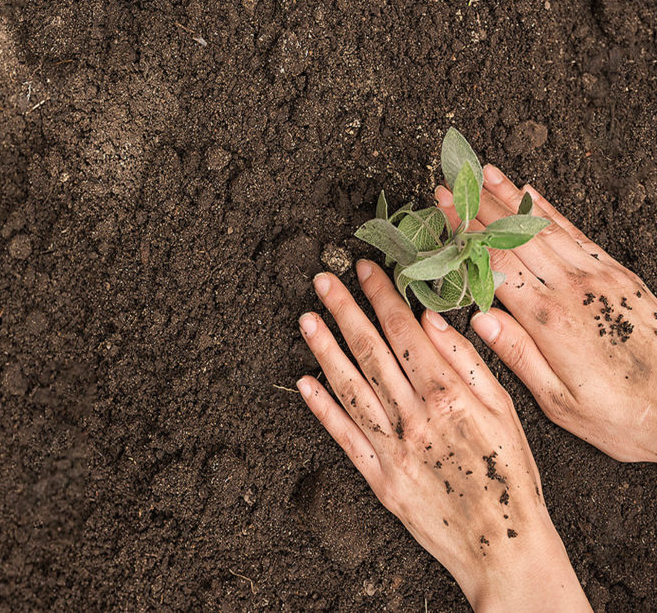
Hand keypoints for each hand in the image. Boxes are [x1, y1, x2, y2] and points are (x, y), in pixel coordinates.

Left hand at [296, 261, 589, 610]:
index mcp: (449, 396)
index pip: (405, 332)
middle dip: (345, 310)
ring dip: (324, 350)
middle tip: (322, 280)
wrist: (504, 547)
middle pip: (371, 352)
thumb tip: (432, 320)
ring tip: (305, 318)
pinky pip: (343, 437)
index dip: (382, 297)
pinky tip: (303, 381)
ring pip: (351, 388)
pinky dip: (322, 408)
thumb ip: (468, 363)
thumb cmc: (511, 476)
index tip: (365, 268)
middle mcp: (415, 418)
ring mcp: (392, 449)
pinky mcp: (378, 479)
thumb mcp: (505, 411)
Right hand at [435, 164, 656, 462]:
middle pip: (516, 238)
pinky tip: (533, 195)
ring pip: (545, 228)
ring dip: (512, 198)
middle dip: (480, 207)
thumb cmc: (620, 416)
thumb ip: (518, 356)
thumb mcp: (560, 403)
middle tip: (454, 183)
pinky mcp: (619, 276)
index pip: (496, 264)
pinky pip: (577, 234)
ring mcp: (599, 278)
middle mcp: (573, 290)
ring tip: (487, 173)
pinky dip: (550, 212)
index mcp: (551, 321)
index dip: (467, 232)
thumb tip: (478, 319)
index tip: (444, 209)